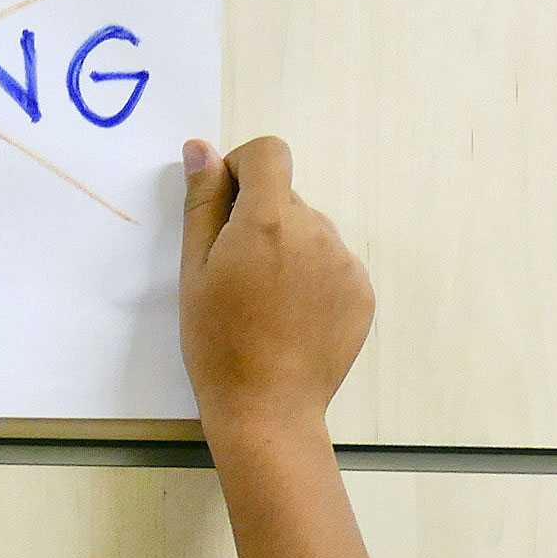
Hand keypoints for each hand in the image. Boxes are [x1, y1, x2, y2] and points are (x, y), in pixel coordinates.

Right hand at [177, 135, 374, 432]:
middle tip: (238, 275)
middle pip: (288, 198)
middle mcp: (316, 230)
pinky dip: (313, 279)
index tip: (227, 206)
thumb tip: (202, 149)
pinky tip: (293, 318)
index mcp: (268, 219)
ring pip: (312, 232)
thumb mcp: (195, 270)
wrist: (267, 408)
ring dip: (289, 250)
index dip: (244, 169)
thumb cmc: (217, 342)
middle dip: (261, 220)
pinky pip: (334, 264)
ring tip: (267, 302)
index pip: (270, 153)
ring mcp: (344, 262)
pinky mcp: (362, 292)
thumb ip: (203, 203)